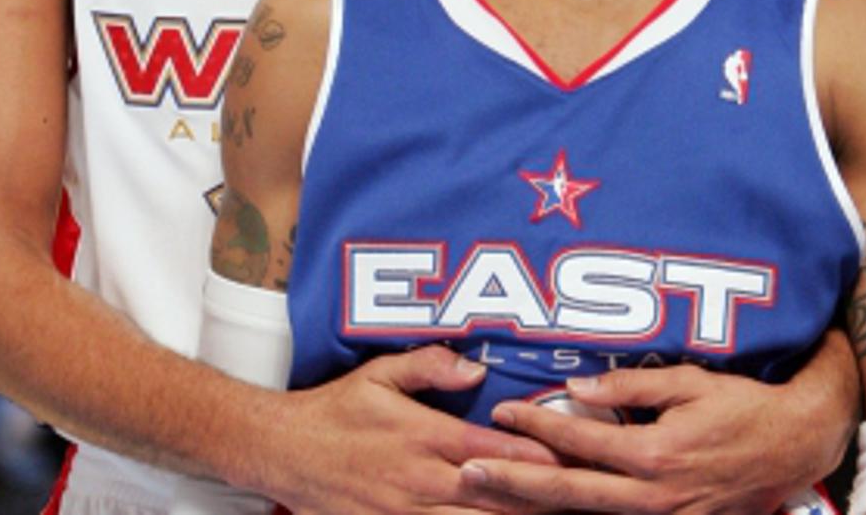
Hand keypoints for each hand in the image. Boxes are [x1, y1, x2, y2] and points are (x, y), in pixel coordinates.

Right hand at [264, 346, 557, 514]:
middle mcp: (420, 480)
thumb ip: (429, 366)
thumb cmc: (335, 409)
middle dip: (541, 497)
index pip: (492, 448)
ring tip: (556, 513)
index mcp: (422, 436)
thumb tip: (476, 368)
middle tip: (582, 495)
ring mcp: (407, 514)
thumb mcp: (378, 373)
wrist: (283, 452)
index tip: (571, 454)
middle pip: (495, 496)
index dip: (535, 453)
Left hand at [461, 351, 855, 513]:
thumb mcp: (689, 382)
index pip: (580, 439)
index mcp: (655, 454)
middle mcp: (653, 495)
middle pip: (569, 492)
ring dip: (536, 507)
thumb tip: (576, 386)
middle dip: (514, 482)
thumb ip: (630, 385)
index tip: (499, 414)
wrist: (795, 445)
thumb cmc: (741, 405)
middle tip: (467, 472)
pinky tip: (543, 513)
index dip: (536, 426)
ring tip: (491, 497)